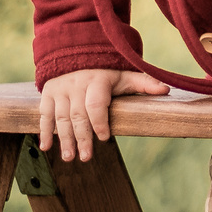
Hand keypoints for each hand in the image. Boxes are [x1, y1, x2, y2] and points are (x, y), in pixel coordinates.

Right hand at [37, 67, 167, 162]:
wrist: (77, 54)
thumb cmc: (106, 72)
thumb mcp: (125, 75)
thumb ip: (144, 83)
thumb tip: (166, 90)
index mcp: (97, 81)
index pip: (96, 104)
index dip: (99, 121)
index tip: (104, 138)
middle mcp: (76, 85)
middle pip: (78, 115)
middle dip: (82, 137)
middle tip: (86, 157)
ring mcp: (60, 89)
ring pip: (61, 117)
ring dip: (64, 139)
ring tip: (70, 157)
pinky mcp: (48, 94)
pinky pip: (45, 114)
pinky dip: (45, 131)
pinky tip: (46, 147)